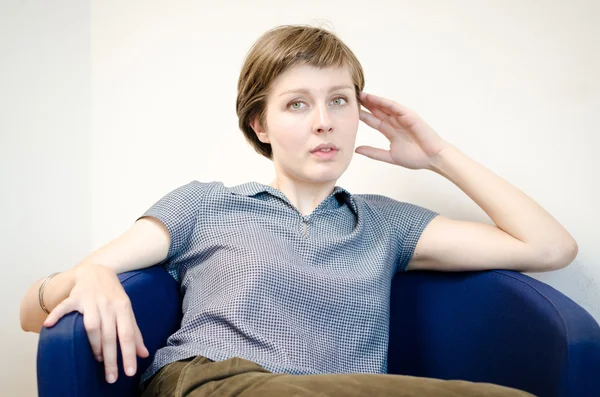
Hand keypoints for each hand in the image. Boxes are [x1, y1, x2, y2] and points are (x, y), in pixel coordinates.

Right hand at [43, 263, 148, 383]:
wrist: (97, 270)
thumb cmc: (113, 295)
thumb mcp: (126, 311)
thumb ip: (134, 332)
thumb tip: (143, 354)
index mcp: (123, 307)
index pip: (127, 334)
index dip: (129, 354)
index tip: (129, 372)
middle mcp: (108, 304)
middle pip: (110, 335)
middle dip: (111, 358)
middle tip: (111, 377)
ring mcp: (90, 300)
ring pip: (91, 326)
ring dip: (94, 345)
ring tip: (98, 360)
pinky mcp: (74, 297)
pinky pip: (64, 307)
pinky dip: (57, 315)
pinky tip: (49, 325)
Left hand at [356, 92, 450, 169]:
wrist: (432, 158)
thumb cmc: (416, 157)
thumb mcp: (389, 156)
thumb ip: (373, 152)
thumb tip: (357, 150)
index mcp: (390, 131)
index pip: (373, 120)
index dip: (362, 115)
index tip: (349, 111)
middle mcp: (395, 122)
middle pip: (376, 111)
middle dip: (364, 104)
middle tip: (350, 97)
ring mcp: (402, 118)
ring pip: (384, 107)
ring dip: (372, 100)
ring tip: (360, 95)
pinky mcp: (409, 116)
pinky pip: (395, 107)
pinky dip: (384, 102)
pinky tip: (375, 99)